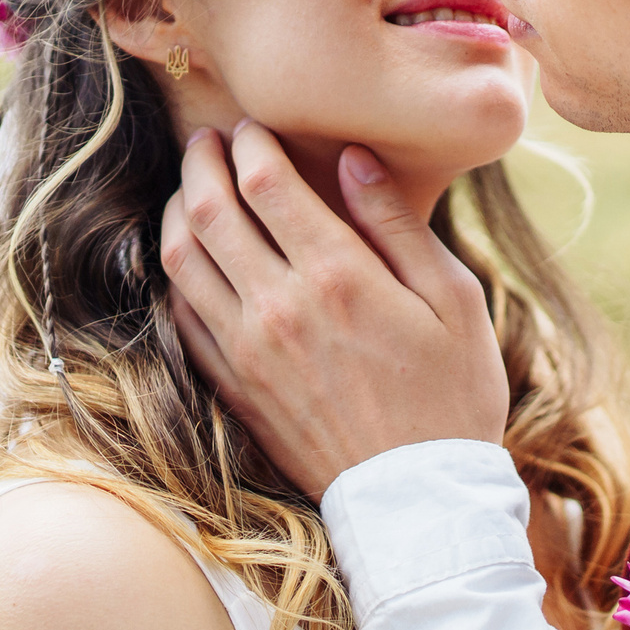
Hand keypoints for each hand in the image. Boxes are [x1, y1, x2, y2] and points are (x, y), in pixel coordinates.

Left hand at [160, 124, 509, 498]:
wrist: (419, 502)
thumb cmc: (452, 395)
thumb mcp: (454, 300)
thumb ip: (398, 225)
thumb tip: (354, 159)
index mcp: (339, 276)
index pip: (266, 183)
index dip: (250, 144)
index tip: (251, 127)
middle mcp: (280, 308)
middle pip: (210, 211)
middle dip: (203, 164)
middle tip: (209, 142)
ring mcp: (248, 351)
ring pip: (181, 261)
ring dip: (178, 212)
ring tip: (192, 190)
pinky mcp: (234, 388)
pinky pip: (181, 316)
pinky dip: (176, 276)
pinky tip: (192, 260)